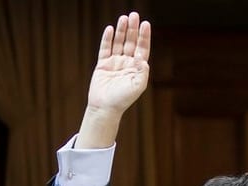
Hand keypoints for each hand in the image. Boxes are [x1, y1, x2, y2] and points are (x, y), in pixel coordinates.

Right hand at [76, 12, 150, 148]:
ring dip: (121, 31)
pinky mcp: (102, 65)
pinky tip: (110, 29)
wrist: (104, 108)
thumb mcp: (137, 86)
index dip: (144, 36)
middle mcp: (126, 64)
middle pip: (131, 42)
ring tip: (123, 18)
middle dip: (133, 29)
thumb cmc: (122, 100)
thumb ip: (142, 72)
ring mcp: (114, 63)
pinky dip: (107, 39)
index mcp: (136, 68)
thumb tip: (142, 58)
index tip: (145, 24)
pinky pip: (105, 49)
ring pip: (118, 43)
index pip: (142, 48)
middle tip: (134, 15)